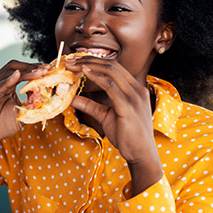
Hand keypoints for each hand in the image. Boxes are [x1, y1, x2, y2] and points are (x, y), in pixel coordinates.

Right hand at [0, 60, 47, 167]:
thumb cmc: (0, 126)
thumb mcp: (22, 114)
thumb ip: (32, 105)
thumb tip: (45, 95)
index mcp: (5, 85)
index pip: (20, 70)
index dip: (34, 68)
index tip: (48, 69)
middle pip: (14, 67)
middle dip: (31, 67)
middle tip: (45, 69)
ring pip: (7, 74)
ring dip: (24, 72)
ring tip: (38, 73)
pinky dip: (7, 81)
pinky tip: (17, 76)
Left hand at [66, 56, 162, 192]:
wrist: (141, 153)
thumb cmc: (127, 135)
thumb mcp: (105, 116)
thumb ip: (90, 105)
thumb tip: (72, 98)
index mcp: (134, 89)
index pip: (115, 67)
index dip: (95, 61)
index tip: (77, 61)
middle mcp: (137, 89)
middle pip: (112, 65)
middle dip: (90, 60)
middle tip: (71, 60)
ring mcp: (134, 96)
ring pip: (112, 71)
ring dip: (90, 65)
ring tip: (74, 64)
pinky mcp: (129, 106)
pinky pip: (111, 87)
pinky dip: (97, 77)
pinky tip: (84, 73)